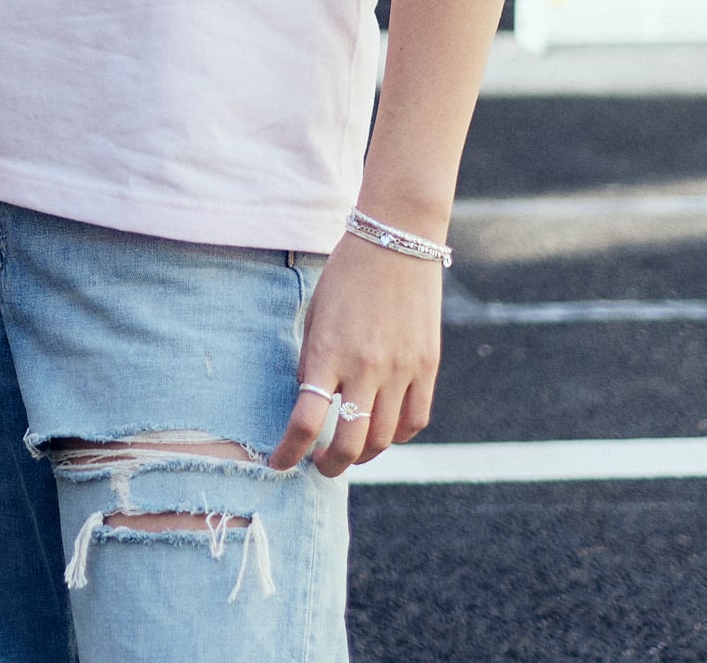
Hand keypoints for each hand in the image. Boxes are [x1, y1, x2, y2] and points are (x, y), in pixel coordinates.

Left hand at [270, 234, 439, 476]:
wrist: (395, 240)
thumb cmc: (346, 275)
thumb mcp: (315, 315)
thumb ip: (312, 361)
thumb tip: (311, 401)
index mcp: (328, 352)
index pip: (306, 420)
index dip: (289, 451)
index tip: (279, 463)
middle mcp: (365, 366)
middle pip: (349, 442)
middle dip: (330, 464)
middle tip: (320, 466)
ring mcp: (401, 369)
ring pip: (384, 438)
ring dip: (364, 453)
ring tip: (351, 451)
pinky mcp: (427, 366)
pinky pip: (415, 420)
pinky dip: (398, 435)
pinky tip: (385, 432)